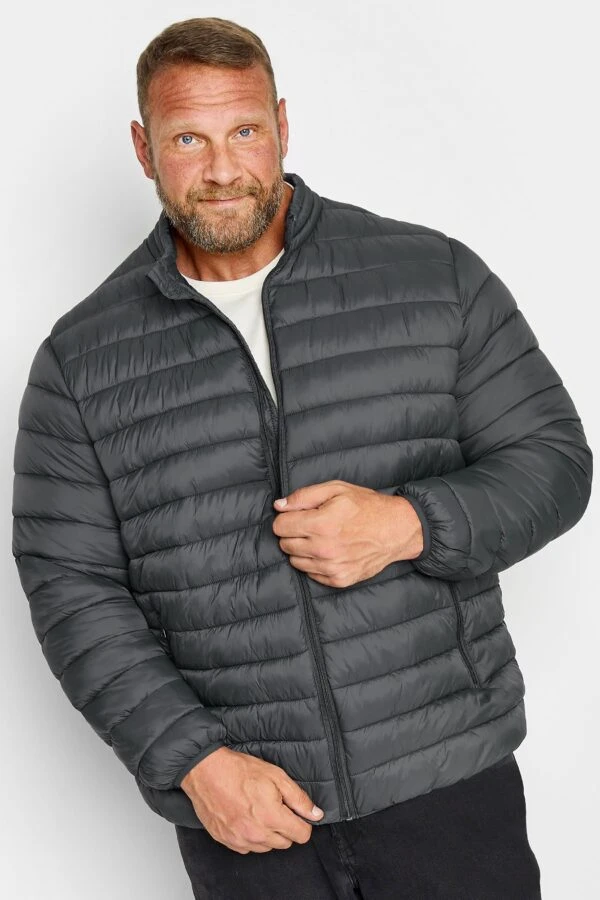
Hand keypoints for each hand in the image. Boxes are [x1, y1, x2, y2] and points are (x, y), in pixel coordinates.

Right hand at [180, 746, 323, 852]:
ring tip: (257, 810)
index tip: (295, 812)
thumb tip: (316, 814)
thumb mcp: (276, 776)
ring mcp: (240, 840)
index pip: (301, 835)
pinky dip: (251, 836)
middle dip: (285, 826)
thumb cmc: (239, 770)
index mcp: (271, 818)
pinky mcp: (227, 841)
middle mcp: (256, 834)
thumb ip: (299, 798)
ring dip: (268, 833)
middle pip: (285, 843)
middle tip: (274, 806)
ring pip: (266, 847)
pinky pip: (248, 848)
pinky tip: (245, 817)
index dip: (302, 822)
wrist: (206, 772)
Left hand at [272, 479, 422, 587]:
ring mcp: (332, 567)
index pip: (279, 527)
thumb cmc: (366, 506)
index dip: (286, 518)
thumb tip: (279, 506)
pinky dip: (315, 563)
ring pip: (295, 561)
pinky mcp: (339, 580)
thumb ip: (304, 496)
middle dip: (293, 534)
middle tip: (311, 526)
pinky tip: (330, 551)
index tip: (298, 516)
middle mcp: (324, 549)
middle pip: (285, 545)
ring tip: (321, 538)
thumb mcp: (336, 489)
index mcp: (321, 524)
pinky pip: (311, 573)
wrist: (396, 530)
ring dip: (303, 550)